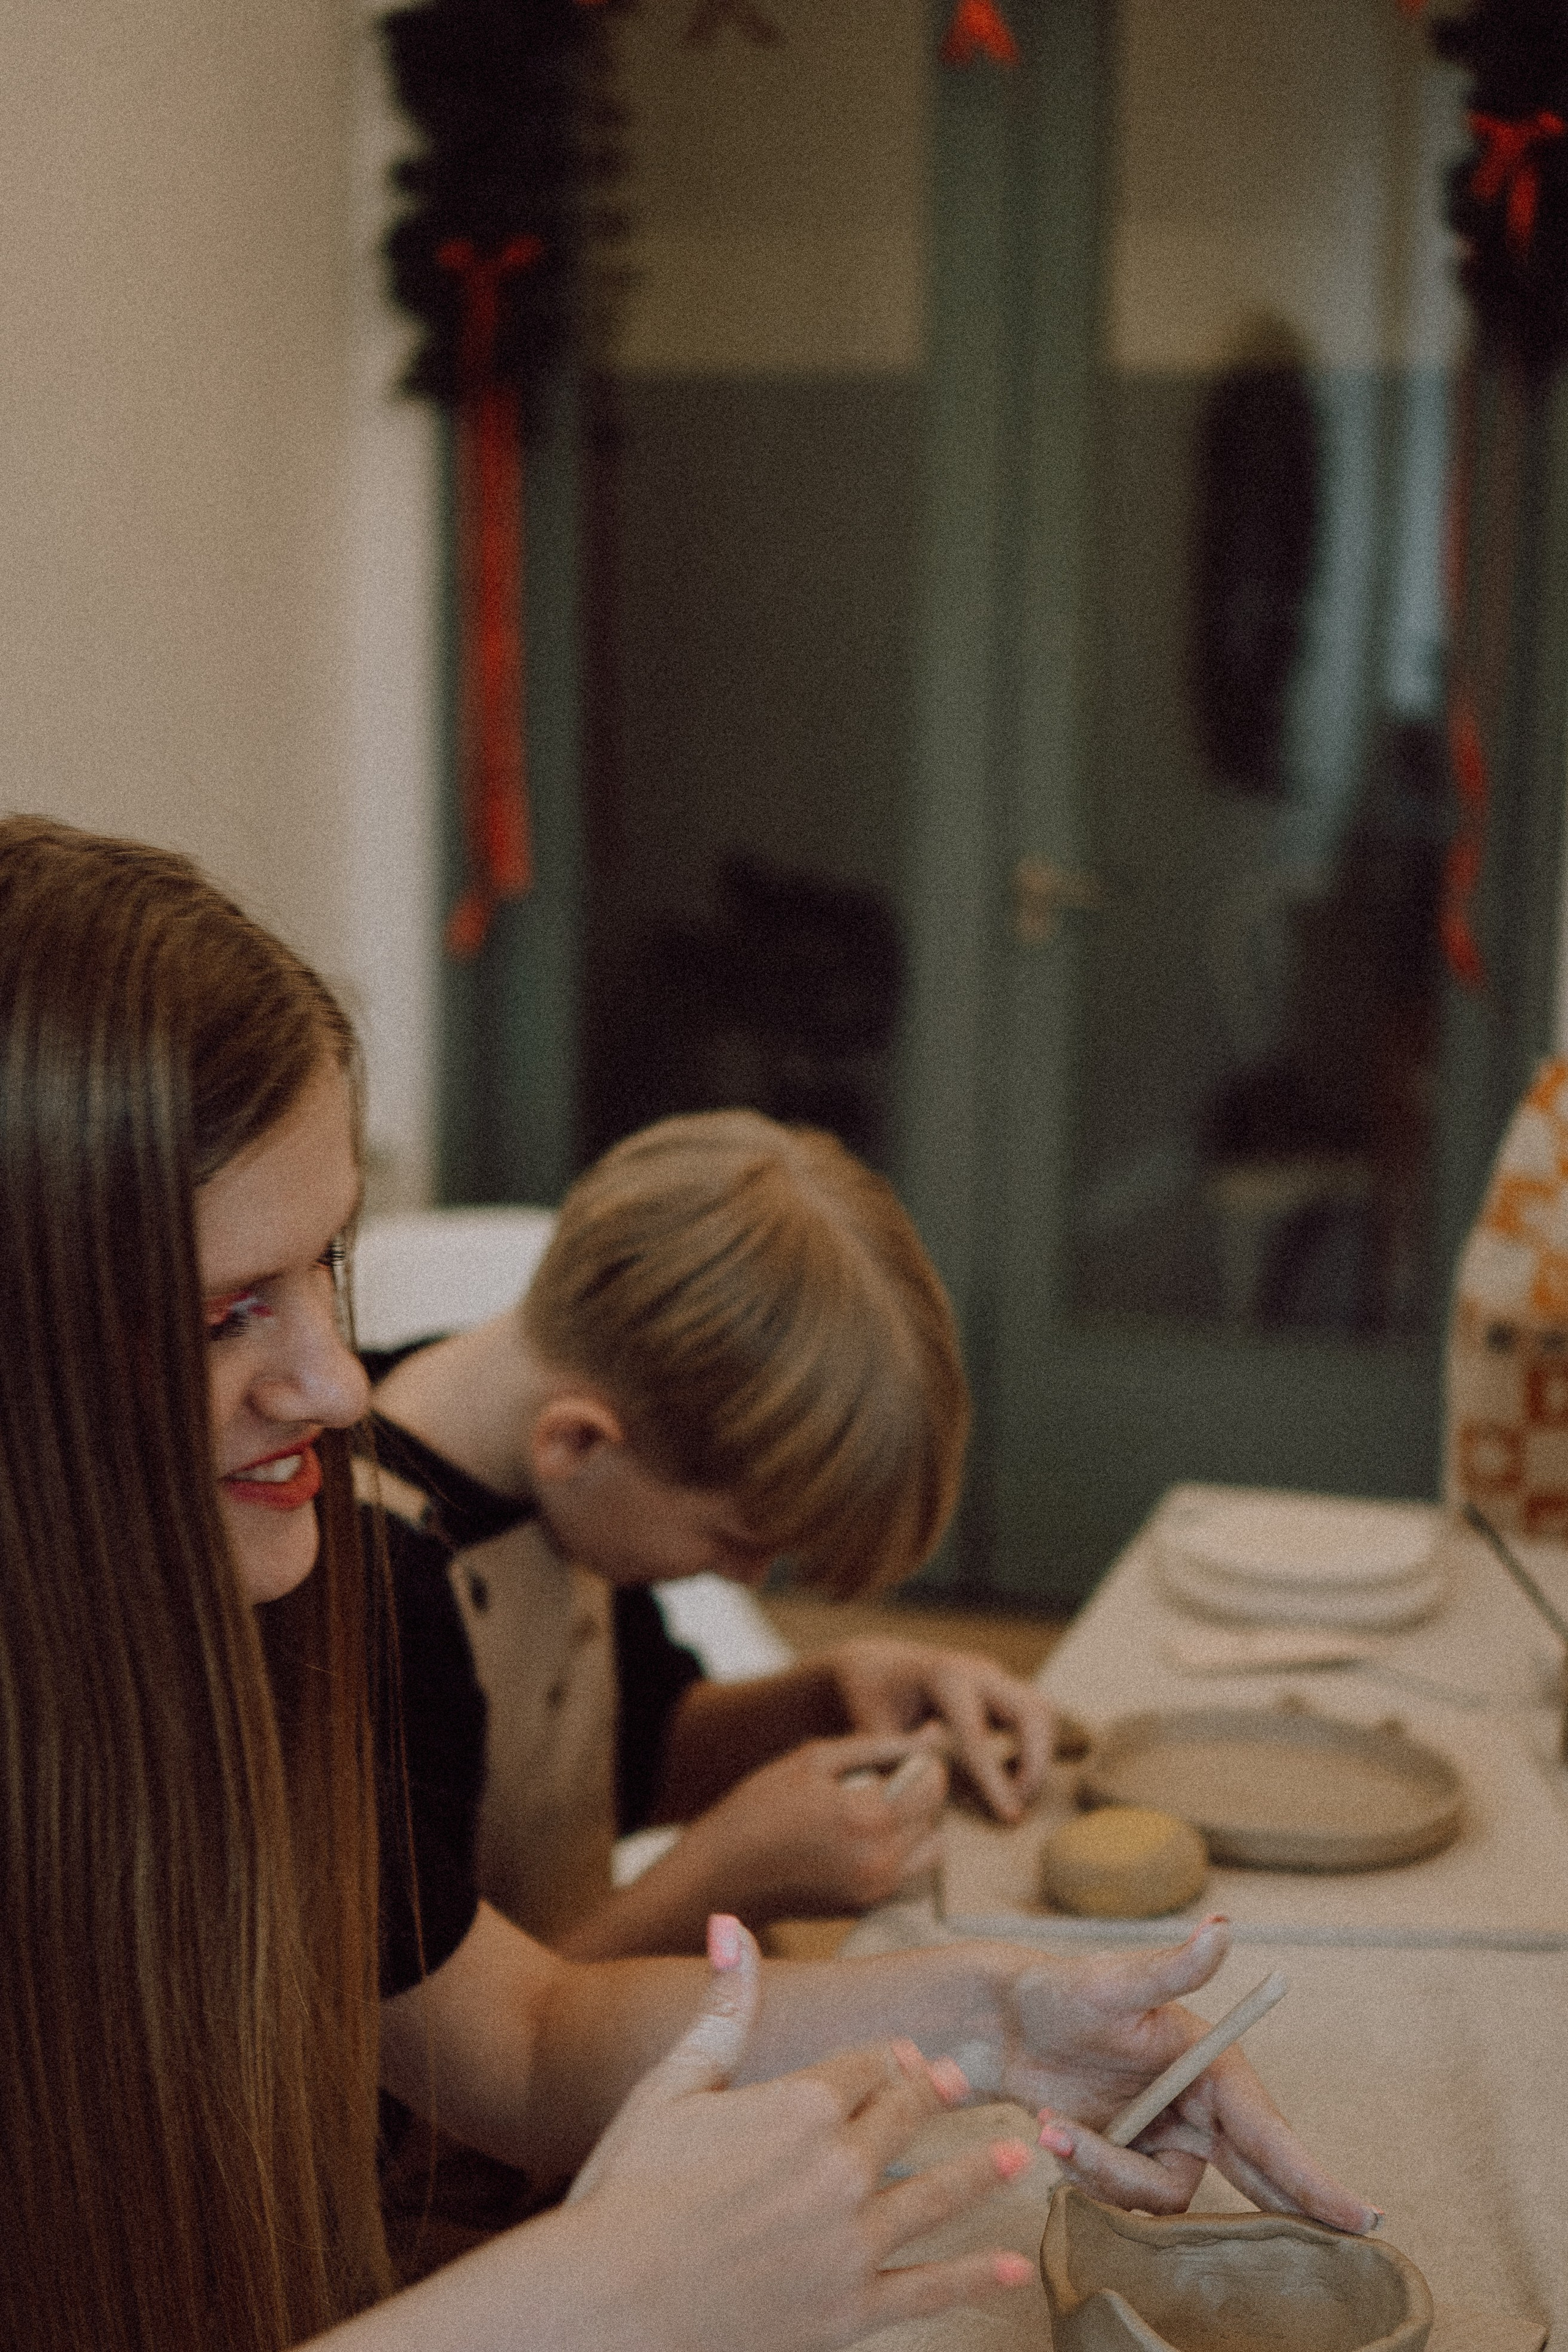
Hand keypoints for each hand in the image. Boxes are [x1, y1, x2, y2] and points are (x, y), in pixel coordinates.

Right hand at [566, 1918, 1035, 2351]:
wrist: (610, 2305)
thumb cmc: (628, 2190)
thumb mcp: (674, 2084)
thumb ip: (723, 2008)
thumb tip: (731, 1925)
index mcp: (802, 2105)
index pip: (865, 2066)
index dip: (888, 2057)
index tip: (908, 2055)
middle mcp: (840, 2168)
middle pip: (905, 2119)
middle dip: (937, 2098)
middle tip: (969, 2088)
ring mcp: (851, 2244)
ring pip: (936, 2196)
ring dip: (982, 2173)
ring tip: (1020, 2156)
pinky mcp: (850, 2313)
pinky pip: (928, 2289)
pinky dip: (976, 2275)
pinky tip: (1016, 2266)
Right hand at [688, 1732, 947, 1917]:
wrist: (720, 1877)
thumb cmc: (759, 1809)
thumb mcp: (811, 1760)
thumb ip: (874, 1746)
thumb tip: (924, 1736)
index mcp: (867, 1818)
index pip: (932, 1786)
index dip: (927, 1762)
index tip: (912, 1750)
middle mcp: (880, 1861)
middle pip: (935, 1819)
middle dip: (924, 1793)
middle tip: (895, 1775)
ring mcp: (874, 1892)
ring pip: (931, 1852)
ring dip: (919, 1826)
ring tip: (883, 1807)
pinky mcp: (865, 1909)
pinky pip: (909, 1877)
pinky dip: (903, 1854)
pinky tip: (867, 1836)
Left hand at [825, 1637, 1054, 1821]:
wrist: (873, 1665)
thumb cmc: (868, 1697)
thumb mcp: (871, 1729)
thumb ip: (899, 1764)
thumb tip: (927, 1804)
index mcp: (942, 1677)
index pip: (977, 1733)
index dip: (995, 1777)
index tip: (1009, 1816)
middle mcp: (976, 1671)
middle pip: (1031, 1710)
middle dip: (1036, 1763)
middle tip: (1019, 1810)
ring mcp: (993, 1677)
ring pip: (1042, 1711)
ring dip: (1040, 1757)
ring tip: (1017, 1800)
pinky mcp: (1001, 1690)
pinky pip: (1035, 1716)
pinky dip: (1035, 1750)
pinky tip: (1012, 1783)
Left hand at [989, 1917, 1378, 2231]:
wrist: (1003, 2026)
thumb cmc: (1060, 1992)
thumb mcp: (1112, 1981)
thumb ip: (1171, 1967)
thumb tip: (1222, 1927)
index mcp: (1212, 2064)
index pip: (1272, 2131)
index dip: (1315, 2178)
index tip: (1362, 2219)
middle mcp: (1199, 2106)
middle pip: (1255, 2175)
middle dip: (1282, 2210)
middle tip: (1320, 2256)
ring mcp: (1167, 2138)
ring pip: (1165, 2195)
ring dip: (1108, 2170)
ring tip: (1055, 2127)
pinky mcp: (1131, 2161)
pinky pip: (1125, 2199)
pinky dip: (1088, 2173)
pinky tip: (1056, 2134)